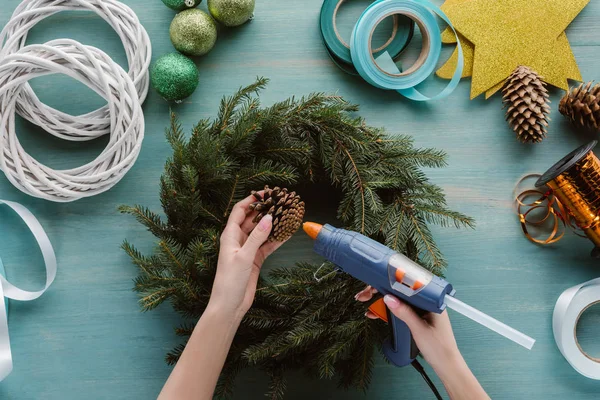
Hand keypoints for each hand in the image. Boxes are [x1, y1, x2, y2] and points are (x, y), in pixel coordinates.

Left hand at [209, 193, 284, 319]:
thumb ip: (257, 237)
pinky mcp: (255, 259)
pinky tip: (288, 233)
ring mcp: (247, 249)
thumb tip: (269, 218)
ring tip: (287, 214)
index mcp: (230, 236)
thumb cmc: (229, 281)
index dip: (252, 200)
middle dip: (265, 210)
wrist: (229, 306)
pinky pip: (267, 245)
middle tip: (281, 202)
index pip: (240, 211)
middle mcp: (238, 240)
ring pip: (262, 231)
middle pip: (252, 219)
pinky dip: (276, 239)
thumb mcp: (243, 257)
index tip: (266, 192)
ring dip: (273, 224)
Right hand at [356, 287, 489, 399]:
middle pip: (399, 291)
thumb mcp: (419, 329)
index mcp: (431, 300)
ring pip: (397, 300)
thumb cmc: (440, 347)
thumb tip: (388, 298)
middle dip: (380, 291)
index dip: (390, 282)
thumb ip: (404, 312)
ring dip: (381, 301)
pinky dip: (387, 311)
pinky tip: (375, 313)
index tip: (375, 283)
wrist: (446, 365)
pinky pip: (399, 310)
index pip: (408, 284)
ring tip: (365, 301)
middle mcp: (425, 302)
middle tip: (364, 295)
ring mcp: (420, 310)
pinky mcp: (415, 318)